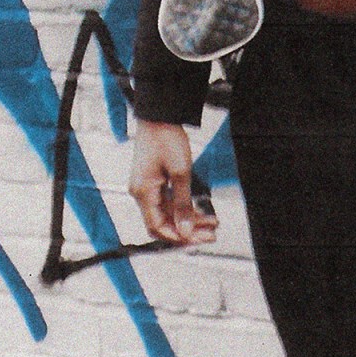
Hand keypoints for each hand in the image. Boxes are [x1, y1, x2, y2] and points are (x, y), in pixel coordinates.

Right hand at [129, 121, 216, 244]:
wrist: (159, 116)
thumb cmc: (168, 140)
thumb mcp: (181, 173)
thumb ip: (183, 204)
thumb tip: (185, 231)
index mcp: (143, 193)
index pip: (157, 227)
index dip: (178, 237)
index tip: (200, 240)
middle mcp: (141, 194)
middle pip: (164, 223)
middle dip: (188, 232)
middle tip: (212, 236)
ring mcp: (147, 188)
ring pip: (168, 213)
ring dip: (189, 221)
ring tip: (213, 225)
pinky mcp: (154, 182)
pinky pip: (169, 202)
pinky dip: (185, 209)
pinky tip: (203, 213)